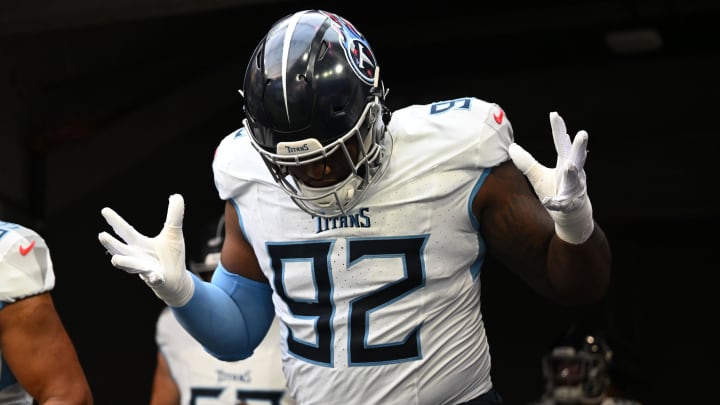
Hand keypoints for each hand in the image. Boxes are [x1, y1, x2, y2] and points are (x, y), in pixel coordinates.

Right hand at [98, 194, 193, 305]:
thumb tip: (177, 195)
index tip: (104, 210)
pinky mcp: (157, 279)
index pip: (125, 231)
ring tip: (116, 259)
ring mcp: (146, 270)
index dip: (115, 221)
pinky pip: (154, 279)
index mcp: (140, 245)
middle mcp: (138, 257)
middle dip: (111, 244)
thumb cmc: (171, 256)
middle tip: (101, 235)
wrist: (177, 280)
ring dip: (125, 263)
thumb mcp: (173, 233)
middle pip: (122, 250)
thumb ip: (174, 215)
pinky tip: (154, 276)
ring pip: (133, 266)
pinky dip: (153, 278)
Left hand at [508, 112, 593, 243]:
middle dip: (579, 146)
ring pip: (574, 180)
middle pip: (576, 157)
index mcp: (565, 163)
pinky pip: (563, 203)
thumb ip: (527, 162)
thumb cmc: (556, 190)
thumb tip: (510, 147)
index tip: (554, 115)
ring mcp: (574, 189)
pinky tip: (550, 201)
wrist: (571, 216)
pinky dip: (556, 202)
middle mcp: (574, 174)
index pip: (561, 144)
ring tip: (569, 166)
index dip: (558, 130)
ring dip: (571, 173)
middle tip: (582, 133)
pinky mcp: (570, 205)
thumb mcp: (539, 175)